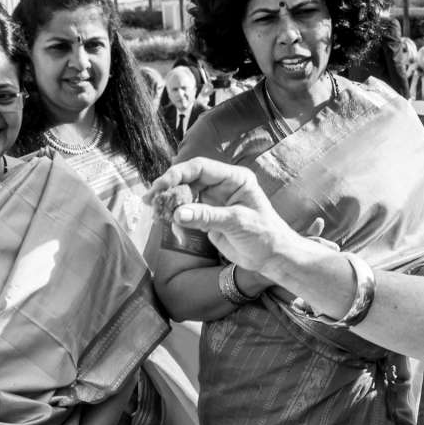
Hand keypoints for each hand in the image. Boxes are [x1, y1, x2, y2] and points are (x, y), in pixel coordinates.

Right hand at [152, 158, 305, 276]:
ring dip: (168, 202)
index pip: (201, 167)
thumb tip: (177, 213)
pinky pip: (186, 211)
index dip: (179, 173)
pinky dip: (174, 216)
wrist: (273, 257)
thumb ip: (207, 216)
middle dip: (168, 187)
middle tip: (150, 199)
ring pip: (184, 194)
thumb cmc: (264, 235)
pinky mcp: (207, 216)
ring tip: (153, 210)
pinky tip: (163, 221)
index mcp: (234, 178)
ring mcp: (213, 200)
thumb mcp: (237, 223)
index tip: (162, 185)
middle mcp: (222, 185)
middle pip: (188, 178)